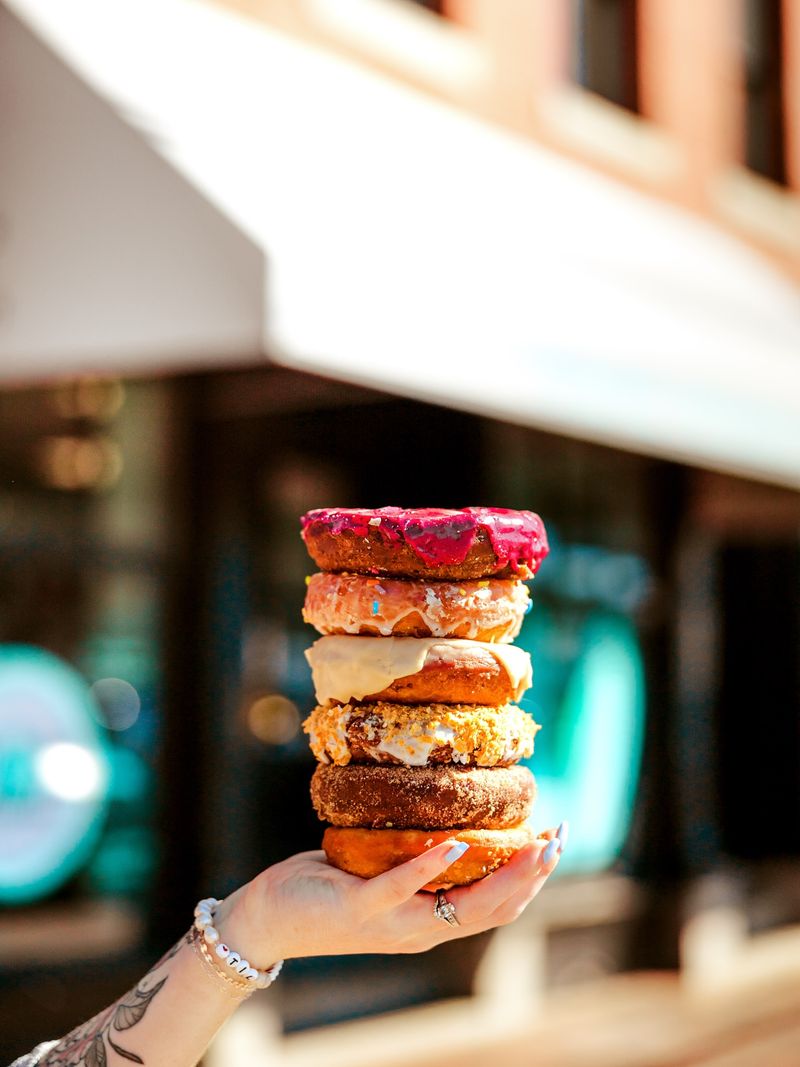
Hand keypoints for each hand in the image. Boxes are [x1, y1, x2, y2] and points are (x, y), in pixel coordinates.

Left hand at [215, 829, 562, 966]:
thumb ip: (415, 857)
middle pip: (494, 910)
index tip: (556, 843)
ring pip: (463, 907)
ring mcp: (393, 924)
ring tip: (531, 844)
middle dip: (534, 876)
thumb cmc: (326, 887)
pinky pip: (402, 889)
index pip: (497, 908)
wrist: (270, 920)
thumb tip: (447, 811)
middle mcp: (420, 930)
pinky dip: (433, 866)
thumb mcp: (382, 873)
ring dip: (503, 874)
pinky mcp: (362, 909)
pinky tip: (456, 842)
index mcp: (429, 922)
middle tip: (559, 839)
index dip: (533, 881)